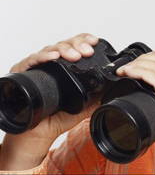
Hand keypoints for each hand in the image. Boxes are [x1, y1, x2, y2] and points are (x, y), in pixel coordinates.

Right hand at [0, 33, 98, 170]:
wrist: (38, 133)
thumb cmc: (56, 117)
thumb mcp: (82, 106)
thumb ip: (95, 98)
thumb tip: (111, 90)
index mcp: (66, 66)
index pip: (75, 46)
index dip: (85, 41)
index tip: (93, 42)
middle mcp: (52, 63)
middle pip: (65, 45)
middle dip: (78, 45)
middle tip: (87, 51)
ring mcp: (39, 66)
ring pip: (52, 49)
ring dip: (65, 50)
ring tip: (75, 55)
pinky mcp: (24, 71)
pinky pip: (33, 60)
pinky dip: (44, 56)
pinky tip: (53, 57)